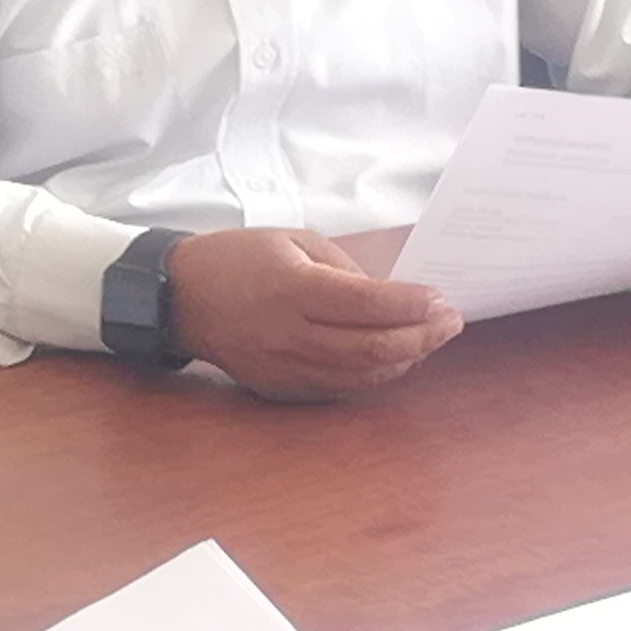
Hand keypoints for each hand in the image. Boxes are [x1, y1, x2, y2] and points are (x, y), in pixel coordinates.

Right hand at [162, 228, 459, 403]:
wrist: (181, 297)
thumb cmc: (238, 259)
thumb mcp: (295, 241)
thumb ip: (346, 271)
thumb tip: (391, 300)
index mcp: (291, 289)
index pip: (366, 305)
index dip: (411, 306)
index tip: (440, 299)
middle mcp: (287, 334)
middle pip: (371, 348)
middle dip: (421, 337)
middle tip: (450, 323)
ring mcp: (282, 368)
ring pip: (360, 376)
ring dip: (404, 360)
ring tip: (429, 340)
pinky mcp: (279, 388)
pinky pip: (338, 388)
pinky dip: (373, 375)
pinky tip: (393, 358)